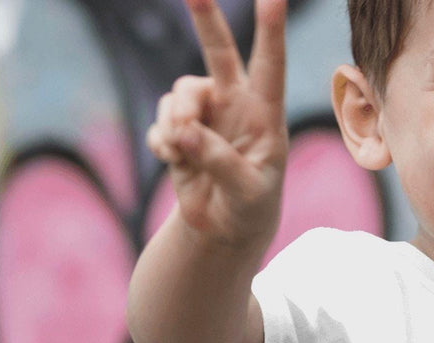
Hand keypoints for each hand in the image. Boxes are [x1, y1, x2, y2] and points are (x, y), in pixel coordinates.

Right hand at [146, 0, 287, 249]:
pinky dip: (163, 143)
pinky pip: (161, 124)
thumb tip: (184, 132)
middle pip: (219, 51)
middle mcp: (235, 105)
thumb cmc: (251, 208)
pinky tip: (176, 164)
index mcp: (265, 115)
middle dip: (205, 19)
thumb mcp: (246, 191)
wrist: (227, 230)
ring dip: (176, 122)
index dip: (271, 31)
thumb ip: (220, 161)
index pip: (271, 66)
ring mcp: (205, 114)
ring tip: (183, 152)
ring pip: (179, 94)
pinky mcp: (179, 131)